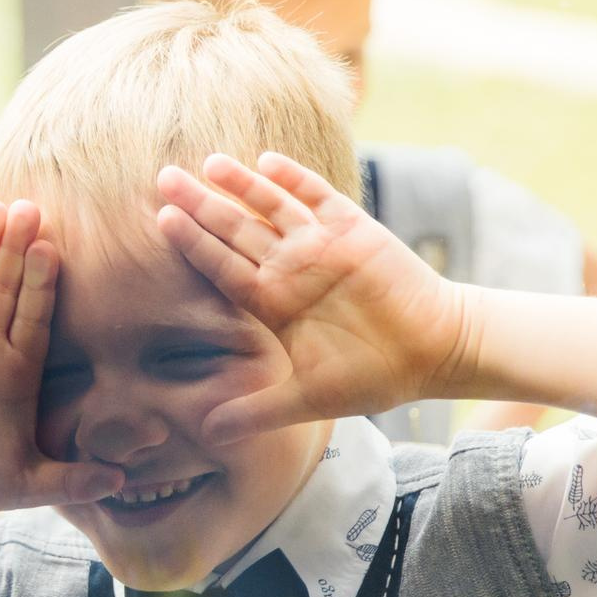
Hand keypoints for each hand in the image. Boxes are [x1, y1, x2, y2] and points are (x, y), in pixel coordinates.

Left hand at [155, 152, 471, 443]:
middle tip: (163, 176)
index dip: (192, 244)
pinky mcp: (355, 230)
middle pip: (236, 230)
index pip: (222, 268)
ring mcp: (322, 246)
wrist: (437, 352)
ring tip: (208, 162)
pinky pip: (319, 197)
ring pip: (272, 207)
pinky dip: (296, 179)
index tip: (160, 220)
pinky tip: (268, 161)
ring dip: (242, 184)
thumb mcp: (309, 399)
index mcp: (274, 303)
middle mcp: (291, 269)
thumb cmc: (375, 375)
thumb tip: (206, 436)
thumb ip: (256, 413)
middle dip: (201, 205)